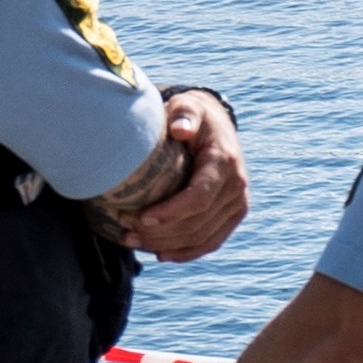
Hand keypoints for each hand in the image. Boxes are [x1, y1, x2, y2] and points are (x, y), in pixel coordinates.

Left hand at [115, 92, 247, 262]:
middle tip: (126, 232)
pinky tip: (161, 255)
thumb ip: (184, 114)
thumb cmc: (192, 116)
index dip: (170, 213)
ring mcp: (237, 204)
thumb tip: (180, 129)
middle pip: (198, 223)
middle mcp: (237, 188)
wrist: (215, 126)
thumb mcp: (187, 107)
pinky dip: (186, 252)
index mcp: (225, 163)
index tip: (140, 218)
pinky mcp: (232, 215)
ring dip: (167, 245)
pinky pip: (211, 242)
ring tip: (133, 242)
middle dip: (160, 233)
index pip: (199, 198)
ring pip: (202, 237)